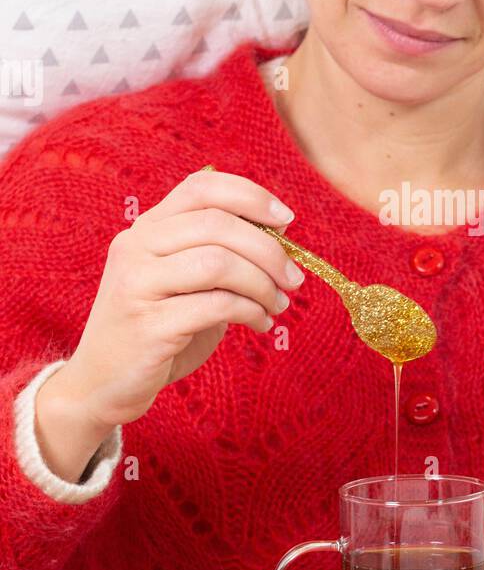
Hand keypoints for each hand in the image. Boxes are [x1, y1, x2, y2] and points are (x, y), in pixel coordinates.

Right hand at [61, 167, 305, 430]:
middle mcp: (136, 247)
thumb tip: (281, 239)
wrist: (103, 383)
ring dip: (262, 284)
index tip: (286, 220)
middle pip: (217, 224)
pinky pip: (216, 306)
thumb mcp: (186, 281)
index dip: (250, 196)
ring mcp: (137, 284)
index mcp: (147, 228)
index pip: (201, 187)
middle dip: (269, 250)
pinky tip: (261, 323)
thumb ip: (219, 254)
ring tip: (278, 304)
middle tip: (293, 279)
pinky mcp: (148, 325)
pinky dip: (250, 312)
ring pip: (218, 263)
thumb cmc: (158, 328)